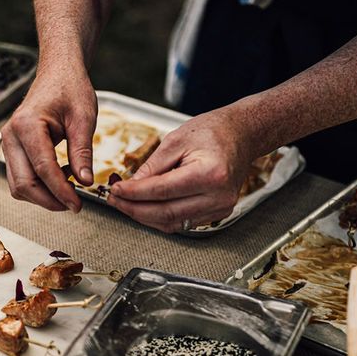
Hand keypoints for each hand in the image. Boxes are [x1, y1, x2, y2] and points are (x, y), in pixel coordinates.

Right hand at [1, 68, 97, 212]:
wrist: (57, 73)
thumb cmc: (70, 89)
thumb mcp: (84, 119)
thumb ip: (82, 152)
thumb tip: (85, 182)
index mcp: (27, 125)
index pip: (43, 169)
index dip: (61, 191)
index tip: (78, 204)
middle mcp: (10, 136)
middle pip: (24, 184)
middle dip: (49, 200)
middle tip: (74, 204)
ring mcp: (8, 144)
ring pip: (18, 185)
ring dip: (42, 195)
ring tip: (69, 187)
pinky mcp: (12, 150)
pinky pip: (20, 177)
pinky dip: (38, 186)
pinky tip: (60, 177)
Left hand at [107, 107, 254, 232]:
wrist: (242, 135)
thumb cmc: (213, 132)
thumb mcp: (176, 140)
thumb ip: (152, 166)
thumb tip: (130, 185)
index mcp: (209, 174)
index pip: (161, 191)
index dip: (134, 193)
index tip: (115, 190)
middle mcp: (217, 196)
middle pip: (165, 212)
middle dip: (134, 209)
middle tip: (114, 200)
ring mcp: (219, 208)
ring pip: (172, 223)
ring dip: (144, 216)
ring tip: (125, 204)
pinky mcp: (217, 214)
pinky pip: (182, 223)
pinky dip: (160, 218)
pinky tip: (145, 208)